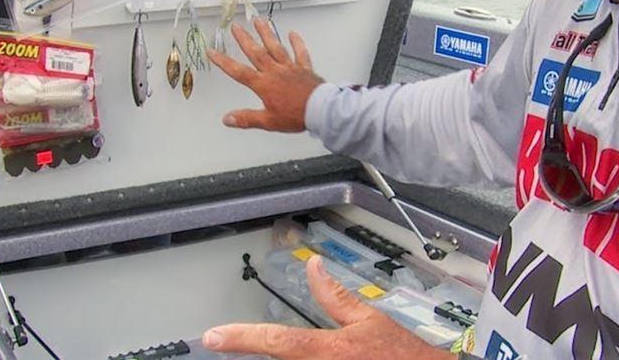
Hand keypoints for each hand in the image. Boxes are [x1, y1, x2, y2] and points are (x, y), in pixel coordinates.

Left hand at [202, 255, 450, 358]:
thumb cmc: (405, 356)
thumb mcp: (370, 319)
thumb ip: (335, 296)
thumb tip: (313, 267)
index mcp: (329, 351)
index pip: (276, 341)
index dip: (241, 337)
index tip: (213, 336)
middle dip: (269, 348)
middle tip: (279, 341)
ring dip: (291, 358)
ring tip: (336, 347)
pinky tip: (327, 356)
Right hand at [207, 18, 323, 131]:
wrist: (320, 110)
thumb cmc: (295, 116)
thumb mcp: (268, 121)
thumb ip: (247, 118)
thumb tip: (227, 119)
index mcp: (263, 84)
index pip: (238, 72)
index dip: (223, 62)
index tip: (212, 52)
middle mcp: (274, 72)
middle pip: (256, 52)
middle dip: (244, 39)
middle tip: (235, 26)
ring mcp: (290, 67)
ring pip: (275, 47)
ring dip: (266, 33)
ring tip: (258, 20)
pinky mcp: (304, 68)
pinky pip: (300, 53)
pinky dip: (296, 43)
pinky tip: (292, 33)